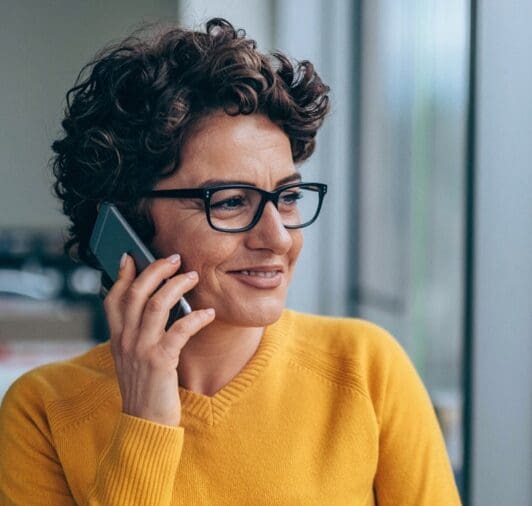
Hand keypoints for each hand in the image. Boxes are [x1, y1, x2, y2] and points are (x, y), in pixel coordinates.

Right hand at [103, 253, 214, 426]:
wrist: (145, 422)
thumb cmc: (145, 384)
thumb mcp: (133, 355)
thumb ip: (137, 330)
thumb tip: (153, 302)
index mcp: (117, 336)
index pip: (114, 297)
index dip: (123, 274)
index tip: (132, 254)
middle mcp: (125, 340)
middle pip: (137, 293)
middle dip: (156, 270)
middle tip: (176, 259)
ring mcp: (141, 350)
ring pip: (157, 305)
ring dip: (177, 286)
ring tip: (194, 277)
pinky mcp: (160, 362)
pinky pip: (180, 330)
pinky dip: (196, 317)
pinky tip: (209, 313)